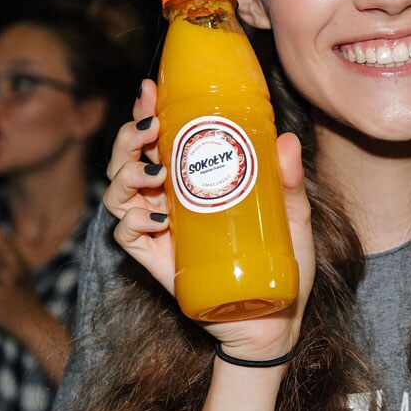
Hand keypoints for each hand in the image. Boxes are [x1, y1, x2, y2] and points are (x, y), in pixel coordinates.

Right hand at [102, 79, 315, 361]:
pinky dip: (131, 221)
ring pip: (118, 192)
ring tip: (155, 172)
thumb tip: (288, 141)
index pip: (160, 139)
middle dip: (130, 136)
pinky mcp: (156, 262)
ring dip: (126, 173)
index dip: (147, 111)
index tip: (150, 89)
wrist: (275, 321)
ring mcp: (159, 231)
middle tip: (151, 127)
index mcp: (194, 181)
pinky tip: (155, 218)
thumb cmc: (282, 264)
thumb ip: (289, 183)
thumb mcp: (293, 217)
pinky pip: (126, 235)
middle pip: (128, 159)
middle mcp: (169, 201)